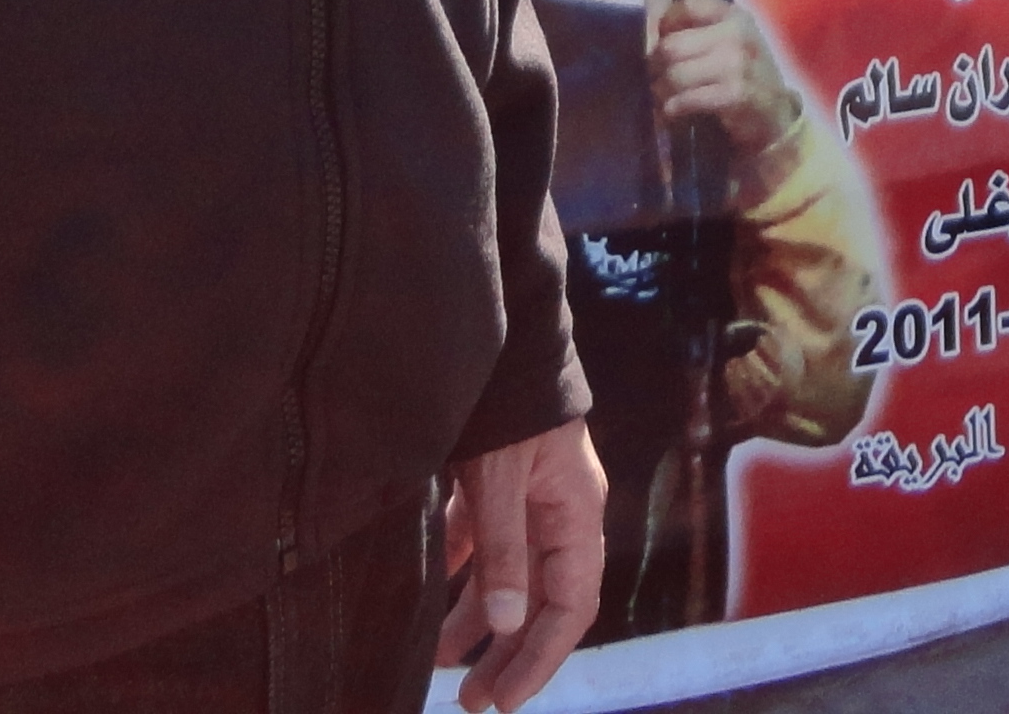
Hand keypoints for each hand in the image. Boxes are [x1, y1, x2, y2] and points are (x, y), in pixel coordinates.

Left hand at [435, 420, 603, 712]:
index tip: (505, 698)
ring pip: (508, 578)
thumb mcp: (501, 479)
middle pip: (540, 602)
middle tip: (472, 701)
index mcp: (575, 515)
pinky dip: (461, 578)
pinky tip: (433, 605)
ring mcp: (526, 500)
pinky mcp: (493, 485)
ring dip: (479, 621)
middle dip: (508, 652)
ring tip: (443, 664)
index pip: (571, 607)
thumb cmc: (509, 402)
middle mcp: (557, 514)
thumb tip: (504, 620)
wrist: (502, 330)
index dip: (540, 658)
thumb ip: (502, 550)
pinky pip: (481, 546)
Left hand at [647, 0, 800, 157]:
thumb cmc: (746, 73)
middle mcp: (737, 34)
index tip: (662, 39)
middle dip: (656, 64)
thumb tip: (656, 32)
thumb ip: (701, 29)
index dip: (667, 22)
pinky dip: (673, 107)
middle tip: (654, 75)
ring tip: (661, 94)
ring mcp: (737, 64)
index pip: (688, 5)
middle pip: (672, 44)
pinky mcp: (735, 95)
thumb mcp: (732, 41)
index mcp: (734, 16)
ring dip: (661, 89)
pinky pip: (687, 99)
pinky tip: (672, 110)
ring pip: (675, 74)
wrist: (776, 113)